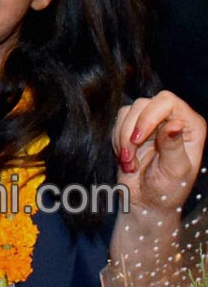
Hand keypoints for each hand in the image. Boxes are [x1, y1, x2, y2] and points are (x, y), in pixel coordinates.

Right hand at [113, 91, 205, 215]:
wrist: (146, 202)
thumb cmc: (168, 191)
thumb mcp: (174, 170)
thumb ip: (173, 146)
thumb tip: (174, 124)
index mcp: (190, 126)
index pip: (167, 102)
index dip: (149, 116)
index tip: (137, 139)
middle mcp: (171, 120)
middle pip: (144, 104)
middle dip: (131, 131)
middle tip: (130, 156)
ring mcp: (151, 123)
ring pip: (128, 112)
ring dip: (122, 138)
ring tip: (129, 162)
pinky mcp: (132, 129)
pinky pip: (117, 122)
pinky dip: (116, 140)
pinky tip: (125, 158)